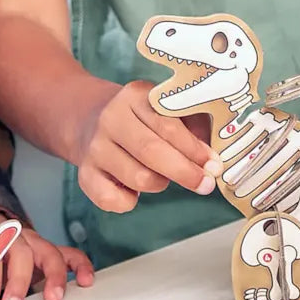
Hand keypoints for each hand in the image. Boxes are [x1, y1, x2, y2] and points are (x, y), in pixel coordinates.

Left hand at [0, 209, 93, 299]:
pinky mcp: (47, 250)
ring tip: (54, 299)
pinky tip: (86, 281)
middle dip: (18, 281)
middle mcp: (13, 236)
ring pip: (48, 251)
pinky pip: (68, 253)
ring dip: (53, 275)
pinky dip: (79, 265)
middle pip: (21, 252)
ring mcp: (33, 241)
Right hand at [73, 80, 223, 212]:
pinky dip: (128, 202)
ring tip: (162, 177)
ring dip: (159, 184)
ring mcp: (95, 147)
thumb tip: (213, 157)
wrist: (88, 118)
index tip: (214, 165)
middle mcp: (110, 119)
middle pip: (150, 151)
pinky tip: (133, 191)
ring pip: (137, 178)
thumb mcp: (165, 108)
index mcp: (134, 97)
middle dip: (184, 172)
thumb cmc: (141, 119)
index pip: (167, 126)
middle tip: (206, 185)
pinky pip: (111, 199)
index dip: (194, 149)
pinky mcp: (84, 173)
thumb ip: (193, 125)